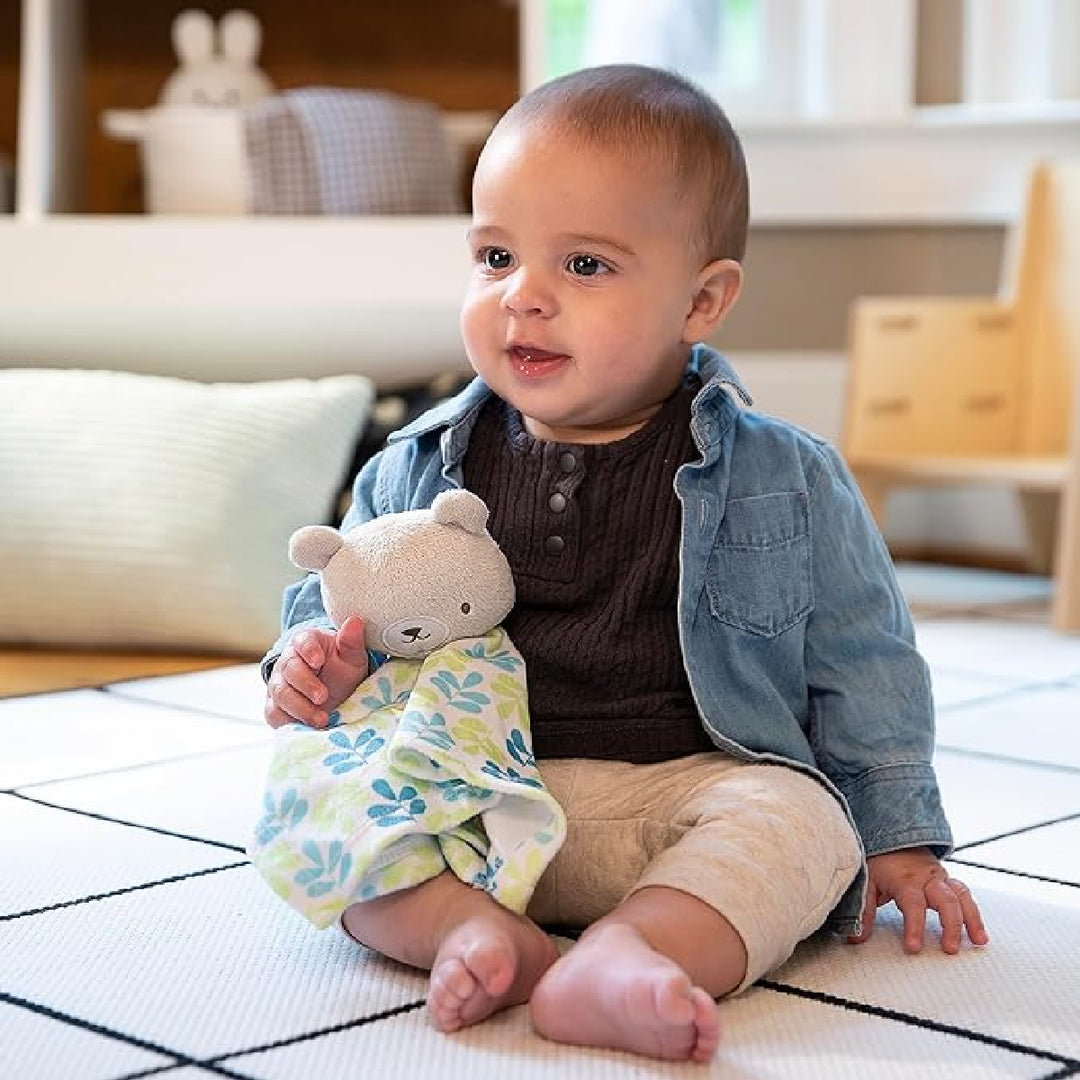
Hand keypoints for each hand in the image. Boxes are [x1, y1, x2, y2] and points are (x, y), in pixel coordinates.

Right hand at [263, 616, 368, 728]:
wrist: (335, 696)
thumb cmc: (342, 671)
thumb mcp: (353, 658)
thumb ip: (352, 642)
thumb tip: (355, 621)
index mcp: (307, 642)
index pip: (303, 641)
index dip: (309, 650)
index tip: (319, 661)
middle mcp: (288, 661)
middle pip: (289, 669)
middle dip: (306, 684)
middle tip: (323, 696)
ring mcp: (279, 684)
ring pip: (281, 694)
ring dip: (301, 707)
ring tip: (322, 718)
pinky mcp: (275, 706)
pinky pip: (274, 714)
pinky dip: (289, 721)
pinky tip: (307, 727)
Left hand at [847, 847, 987, 953]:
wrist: (892, 835)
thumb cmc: (880, 861)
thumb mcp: (867, 882)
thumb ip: (863, 910)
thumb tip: (856, 937)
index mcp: (904, 879)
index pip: (913, 903)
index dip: (914, 926)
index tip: (914, 947)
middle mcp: (926, 877)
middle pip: (945, 899)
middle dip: (950, 925)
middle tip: (950, 948)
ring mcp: (940, 877)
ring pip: (961, 896)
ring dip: (971, 919)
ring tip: (978, 941)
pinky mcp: (948, 880)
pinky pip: (965, 895)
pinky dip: (975, 913)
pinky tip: (979, 932)